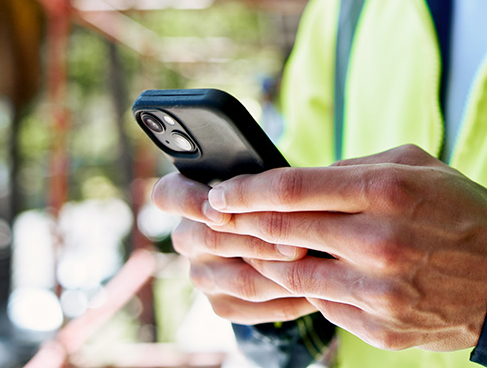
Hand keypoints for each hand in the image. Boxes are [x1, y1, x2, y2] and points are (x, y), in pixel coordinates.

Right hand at [150, 171, 318, 323]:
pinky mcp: (221, 304)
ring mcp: (202, 275)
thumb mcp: (261, 177)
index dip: (190, 202)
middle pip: (214, 240)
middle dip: (259, 241)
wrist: (278, 231)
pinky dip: (289, 300)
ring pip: (240, 281)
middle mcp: (187, 238)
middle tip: (296, 243)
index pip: (169, 196)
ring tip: (315, 265)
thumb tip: (280, 192)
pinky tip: (316, 291)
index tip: (217, 208)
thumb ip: (260, 182)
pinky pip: (256, 308)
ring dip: (280, 274)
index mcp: (184, 197)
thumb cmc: (269, 193)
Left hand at [206, 144, 486, 351]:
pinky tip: (325, 275)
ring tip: (265, 247)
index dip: (245, 191)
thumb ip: (352, 167)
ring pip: (295, 276)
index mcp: (386, 190)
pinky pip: (325, 305)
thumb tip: (293, 181)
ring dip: (272, 261)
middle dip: (241, 224)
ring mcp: (378, 291)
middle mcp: (378, 241)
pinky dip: (317, 290)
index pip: (292, 188)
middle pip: (282, 232)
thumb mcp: (414, 165)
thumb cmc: (459, 210)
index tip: (220, 191)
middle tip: (218, 218)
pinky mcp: (380, 327)